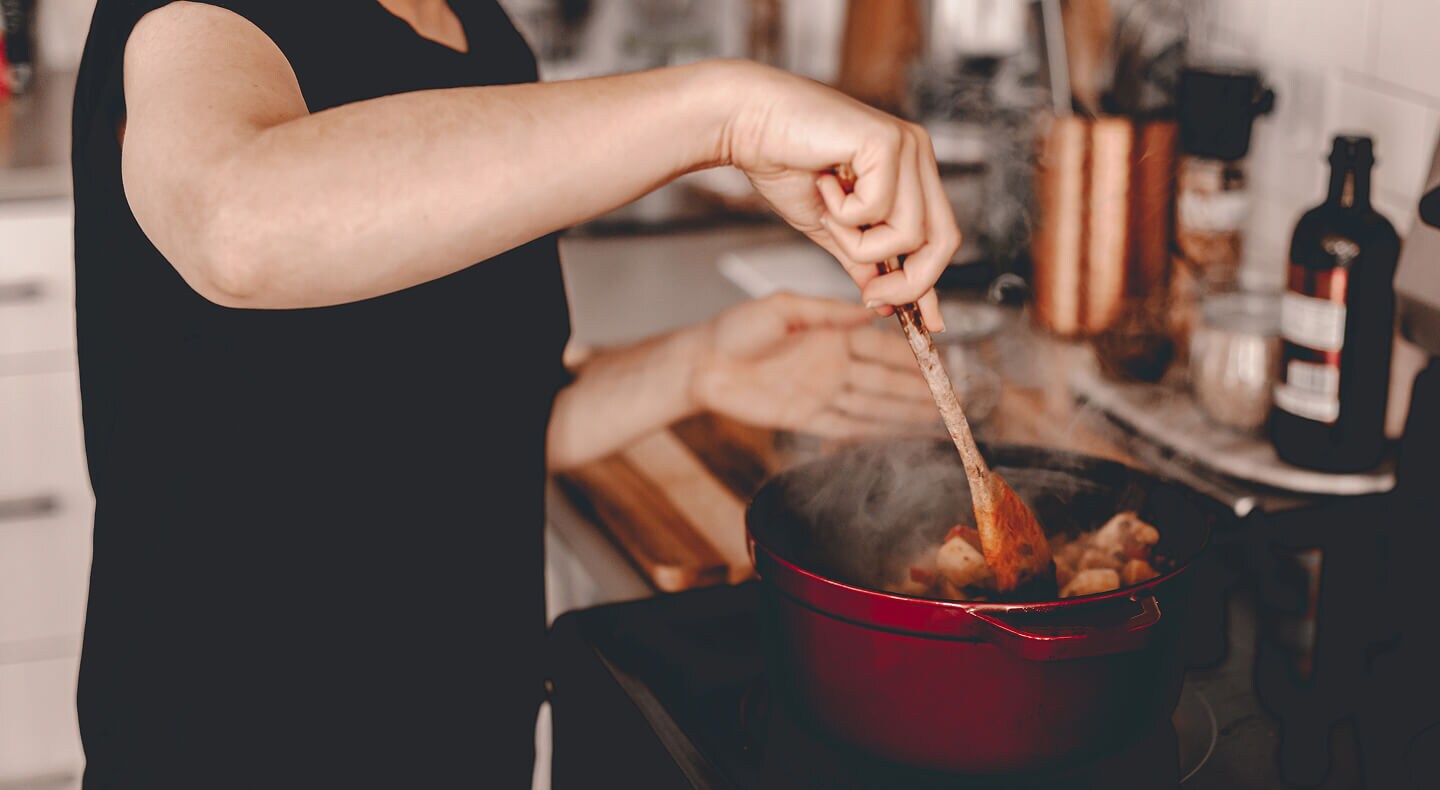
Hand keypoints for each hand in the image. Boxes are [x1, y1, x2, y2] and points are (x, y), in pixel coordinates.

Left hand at [691, 293, 938, 438]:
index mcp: (831, 336)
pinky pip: (847, 428)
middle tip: (951, 400)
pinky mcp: (805, 418)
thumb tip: (872, 310)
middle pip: (885, 382)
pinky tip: (898, 435)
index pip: (881, 350)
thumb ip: (828, 312)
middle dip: (918, 392)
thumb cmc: (735, 330)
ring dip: (904, 415)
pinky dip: (873, 432)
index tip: (938, 365)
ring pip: (873, 407)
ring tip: (937, 421)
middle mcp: (833, 366)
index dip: (910, 359)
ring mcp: (822, 393)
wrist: (701, 364)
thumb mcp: (782, 308)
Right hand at [718, 62, 961, 328]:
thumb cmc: (783, 164)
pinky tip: (825, 184)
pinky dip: (845, 214)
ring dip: (859, 241)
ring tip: (829, 213)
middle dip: (909, 281)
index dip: (932, 283)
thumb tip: (885, 298)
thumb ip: (863, 259)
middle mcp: (917, 154)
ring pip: (909, 232)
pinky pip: (879, 209)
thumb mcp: (831, 228)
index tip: (927, 323)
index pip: (940, 236)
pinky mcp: (888, 141)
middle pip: (943, 239)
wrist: (747, 124)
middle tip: (872, 295)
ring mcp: (907, 146)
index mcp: (910, 171)